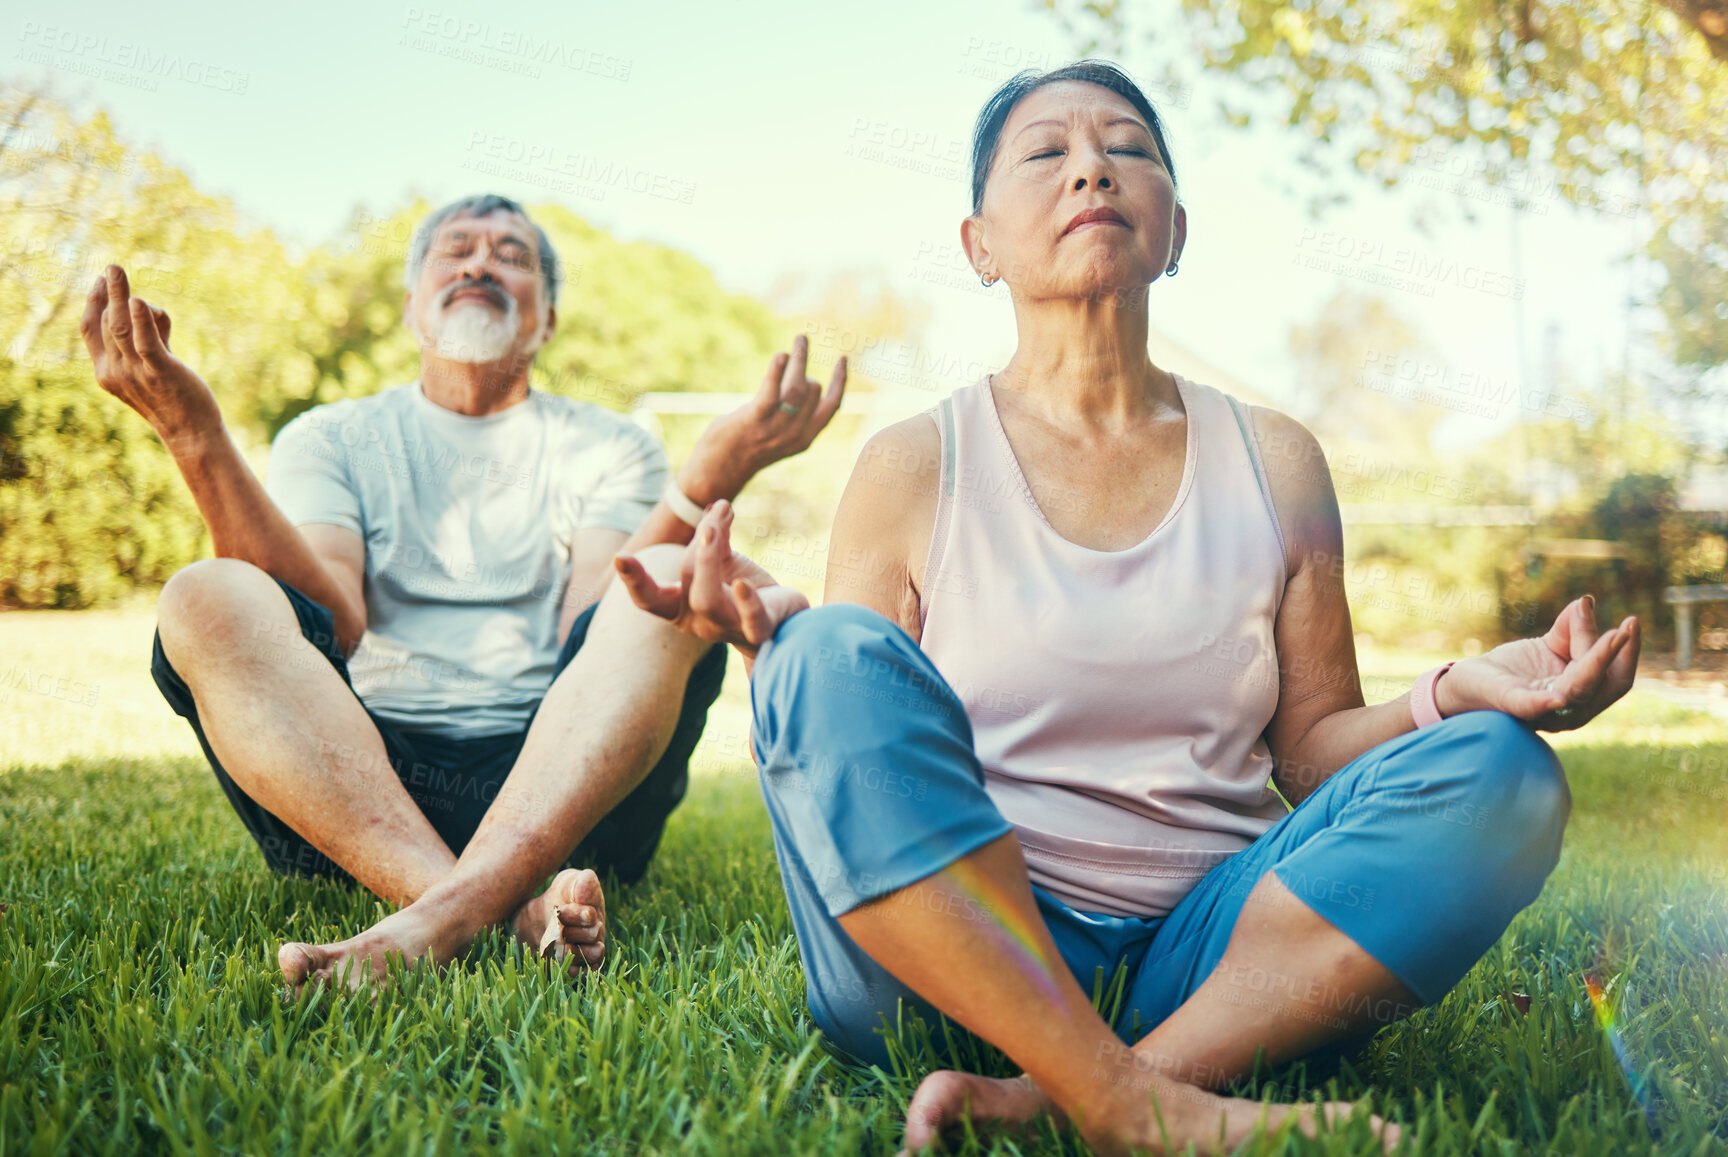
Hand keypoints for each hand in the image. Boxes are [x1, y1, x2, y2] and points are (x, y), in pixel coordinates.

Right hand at [79, 264, 222, 456]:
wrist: (191, 433)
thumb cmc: (173, 398)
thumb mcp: (152, 365)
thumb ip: (149, 338)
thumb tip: (150, 310)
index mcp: (106, 371)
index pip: (90, 330)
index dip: (93, 303)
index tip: (100, 281)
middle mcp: (114, 371)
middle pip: (106, 324)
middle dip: (109, 293)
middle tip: (113, 267)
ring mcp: (135, 373)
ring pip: (120, 328)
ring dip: (118, 296)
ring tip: (116, 270)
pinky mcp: (160, 373)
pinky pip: (146, 344)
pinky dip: (141, 321)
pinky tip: (139, 301)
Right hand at [613, 498, 807, 656]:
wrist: (782, 619)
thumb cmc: (741, 589)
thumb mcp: (723, 560)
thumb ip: (715, 536)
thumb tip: (717, 504)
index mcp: (681, 607)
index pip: (651, 599)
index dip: (635, 580)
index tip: (620, 556)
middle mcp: (700, 623)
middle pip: (689, 591)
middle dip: (695, 556)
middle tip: (709, 524)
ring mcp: (728, 629)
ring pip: (709, 601)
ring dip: (709, 562)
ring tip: (715, 530)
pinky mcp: (759, 630)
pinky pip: (751, 620)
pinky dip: (747, 602)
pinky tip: (743, 584)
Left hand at [679, 334, 846, 501]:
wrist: (718, 473)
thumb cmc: (743, 449)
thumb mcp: (776, 435)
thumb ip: (790, 416)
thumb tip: (800, 383)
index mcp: (805, 438)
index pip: (833, 406)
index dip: (840, 381)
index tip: (842, 358)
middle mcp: (796, 434)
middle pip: (813, 390)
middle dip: (805, 368)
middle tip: (798, 346)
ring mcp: (777, 428)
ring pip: (799, 387)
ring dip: (801, 358)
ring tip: (801, 339)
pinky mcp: (755, 420)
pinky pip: (772, 393)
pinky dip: (778, 371)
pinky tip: (781, 355)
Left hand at [1435, 595, 1639, 730]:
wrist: (1466, 684)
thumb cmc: (1512, 670)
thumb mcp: (1547, 645)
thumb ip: (1570, 628)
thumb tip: (1586, 602)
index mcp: (1581, 694)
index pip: (1615, 677)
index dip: (1627, 652)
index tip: (1633, 621)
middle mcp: (1568, 709)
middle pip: (1605, 684)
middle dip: (1616, 655)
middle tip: (1626, 626)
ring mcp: (1542, 711)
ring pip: (1578, 689)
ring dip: (1595, 662)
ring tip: (1611, 637)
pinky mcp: (1513, 706)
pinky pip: (1533, 706)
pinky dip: (1546, 702)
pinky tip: (1559, 696)